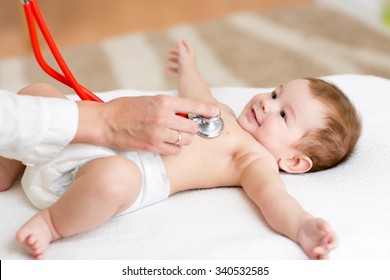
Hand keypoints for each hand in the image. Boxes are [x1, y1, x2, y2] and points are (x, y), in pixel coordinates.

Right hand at [76, 95, 217, 154]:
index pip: (192, 105)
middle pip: (192, 127)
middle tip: (185, 129)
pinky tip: (167, 145)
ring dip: (183, 140)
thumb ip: (166, 105)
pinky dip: (174, 149)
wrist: (105, 122)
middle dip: (191, 129)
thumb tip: (183, 111)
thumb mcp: (148, 99)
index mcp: (163, 101)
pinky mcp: (152, 146)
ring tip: (175, 137)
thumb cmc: (125, 108)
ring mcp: (158, 132)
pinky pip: (174, 151)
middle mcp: (163, 116)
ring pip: (185, 141)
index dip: (207, 110)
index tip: (215, 112)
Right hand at [167, 39, 195, 73]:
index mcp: (191, 54)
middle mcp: (189, 60)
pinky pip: (176, 69)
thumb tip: (179, 40)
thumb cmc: (186, 63)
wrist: (187, 75)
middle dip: (176, 52)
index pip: (188, 47)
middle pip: (182, 54)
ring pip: (179, 61)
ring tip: (168, 59)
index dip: (185, 43)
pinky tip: (167, 67)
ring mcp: (186, 66)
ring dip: (173, 59)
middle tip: (169, 51)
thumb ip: (180, 46)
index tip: (180, 40)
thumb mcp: (182, 52)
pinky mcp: (182, 72)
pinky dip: (171, 67)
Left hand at [297, 218, 337, 259]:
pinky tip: (310, 262)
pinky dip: (314, 262)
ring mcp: (321, 251)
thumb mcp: (319, 221)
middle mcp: (327, 245)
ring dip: (320, 260)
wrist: (302, 228)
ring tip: (314, 257)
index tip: (327, 246)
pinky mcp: (313, 254)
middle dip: (323, 253)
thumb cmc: (313, 224)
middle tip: (316, 250)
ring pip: (323, 258)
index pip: (335, 243)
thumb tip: (329, 230)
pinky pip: (315, 260)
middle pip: (328, 252)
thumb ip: (324, 224)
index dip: (332, 246)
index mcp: (331, 237)